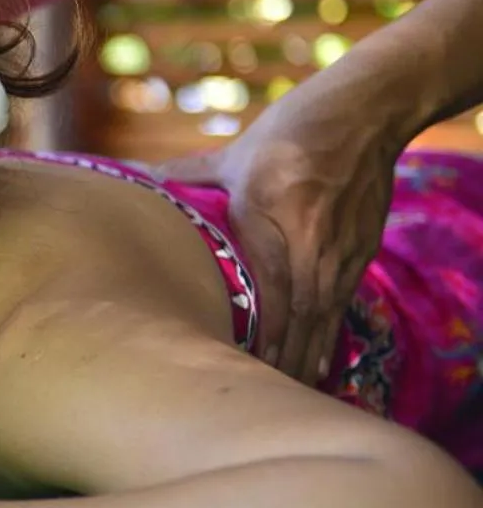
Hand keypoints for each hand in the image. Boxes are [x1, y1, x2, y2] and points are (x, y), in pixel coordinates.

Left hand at [154, 90, 395, 381]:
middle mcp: (310, 238)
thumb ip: (190, 172)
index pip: (269, 287)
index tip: (241, 364)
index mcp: (272, 214)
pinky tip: (319, 365)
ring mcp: (341, 247)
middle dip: (281, 357)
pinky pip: (342, 303)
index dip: (260, 332)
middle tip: (258, 396)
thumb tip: (139, 176)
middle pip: (297, 312)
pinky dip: (328, 335)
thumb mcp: (239, 153)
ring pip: (322, 314)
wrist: (366, 112)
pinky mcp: (361, 251)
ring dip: (306, 355)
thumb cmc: (293, 129)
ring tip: (287, 394)